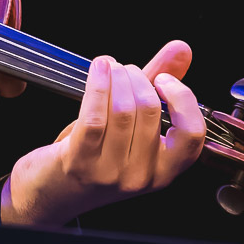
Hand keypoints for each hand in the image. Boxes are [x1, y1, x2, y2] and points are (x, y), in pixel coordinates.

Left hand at [0, 40, 205, 225]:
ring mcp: (111, 172)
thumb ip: (158, 90)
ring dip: (116, 77)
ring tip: (109, 67)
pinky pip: (94, 115)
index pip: (192, 136)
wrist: (50, 193)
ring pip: (123, 110)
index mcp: (163, 171)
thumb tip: (182, 50)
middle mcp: (141, 176)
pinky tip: (97, 69)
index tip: (164, 79)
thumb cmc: (93, 157)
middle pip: (150, 112)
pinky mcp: (80, 162)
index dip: (182, 99)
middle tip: (125, 69)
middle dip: (137, 77)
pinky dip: (98, 85)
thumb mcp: (131, 129)